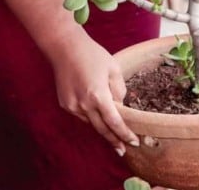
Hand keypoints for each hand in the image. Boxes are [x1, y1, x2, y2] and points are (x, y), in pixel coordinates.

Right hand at [45, 31, 138, 155]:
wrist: (65, 48)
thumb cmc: (93, 55)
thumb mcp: (114, 69)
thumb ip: (119, 90)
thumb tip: (120, 106)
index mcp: (98, 96)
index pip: (114, 122)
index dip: (124, 134)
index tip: (133, 142)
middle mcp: (84, 105)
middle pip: (102, 129)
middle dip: (114, 141)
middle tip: (123, 150)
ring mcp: (72, 106)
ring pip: (91, 123)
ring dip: (102, 129)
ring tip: (114, 136)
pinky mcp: (65, 104)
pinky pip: (82, 116)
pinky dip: (91, 117)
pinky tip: (97, 115)